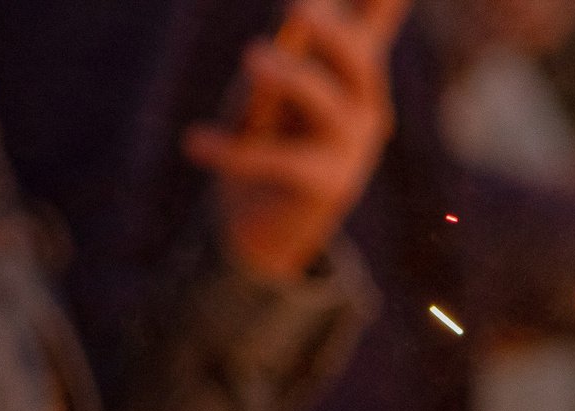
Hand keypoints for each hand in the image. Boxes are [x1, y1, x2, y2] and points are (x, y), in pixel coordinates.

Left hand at [183, 0, 409, 283]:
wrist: (270, 225)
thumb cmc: (272, 136)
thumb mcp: (276, 82)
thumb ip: (289, 46)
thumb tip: (300, 8)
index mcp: (354, 67)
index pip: (378, 15)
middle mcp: (364, 104)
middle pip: (359, 59)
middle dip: (332, 33)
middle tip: (297, 8)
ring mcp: (351, 147)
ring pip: (325, 103)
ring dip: (291, 77)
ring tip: (253, 57)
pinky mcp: (327, 187)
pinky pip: (279, 160)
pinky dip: (233, 149)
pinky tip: (195, 144)